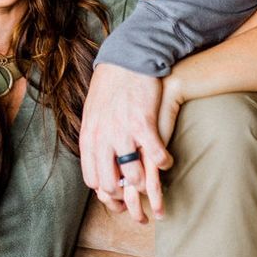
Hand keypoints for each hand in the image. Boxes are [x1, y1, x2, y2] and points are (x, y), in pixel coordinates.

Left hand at [80, 64, 171, 222]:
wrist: (127, 60)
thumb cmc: (112, 87)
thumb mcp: (93, 114)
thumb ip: (94, 138)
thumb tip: (96, 159)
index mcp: (88, 137)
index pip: (92, 179)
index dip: (106, 193)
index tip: (119, 195)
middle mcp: (102, 139)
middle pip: (111, 184)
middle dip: (126, 196)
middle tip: (138, 193)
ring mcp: (122, 132)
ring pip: (134, 176)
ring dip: (146, 183)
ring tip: (153, 178)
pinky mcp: (143, 124)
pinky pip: (156, 156)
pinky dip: (164, 163)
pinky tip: (168, 160)